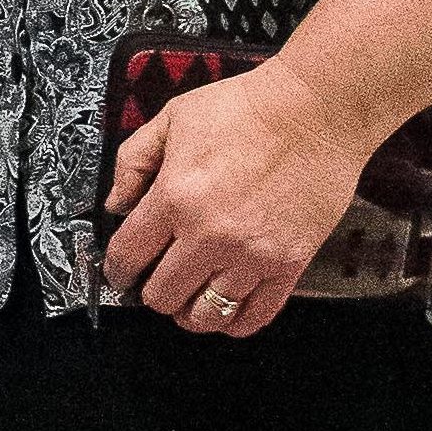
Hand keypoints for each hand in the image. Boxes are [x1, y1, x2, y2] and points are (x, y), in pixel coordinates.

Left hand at [98, 62, 367, 336]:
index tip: (121, 271)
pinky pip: (255, 315)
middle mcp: (209, 235)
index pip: (128, 256)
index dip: (117, 269)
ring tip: (190, 298)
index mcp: (175, 197)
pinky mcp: (288, 264)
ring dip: (191, 312)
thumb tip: (115, 203)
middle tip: (157, 280)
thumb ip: (134, 161)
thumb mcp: (172, 118)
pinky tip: (227, 310)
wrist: (316, 111)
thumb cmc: (247, 108)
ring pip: (206, 315)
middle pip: (162, 296)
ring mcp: (251, 254)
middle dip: (152, 292)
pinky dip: (235, 322)